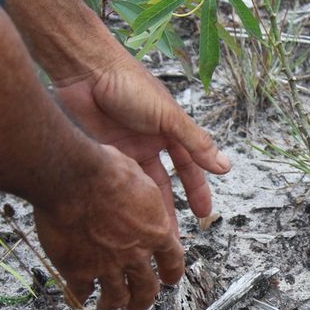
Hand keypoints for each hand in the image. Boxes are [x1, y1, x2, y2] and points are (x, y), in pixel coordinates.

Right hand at [34, 143, 183, 309]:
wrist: (72, 176)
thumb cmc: (104, 168)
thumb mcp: (139, 179)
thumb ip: (144, 200)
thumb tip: (143, 199)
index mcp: (156, 231)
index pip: (172, 261)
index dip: (171, 273)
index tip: (169, 280)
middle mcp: (136, 254)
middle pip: (147, 289)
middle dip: (144, 300)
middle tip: (138, 304)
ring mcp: (108, 266)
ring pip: (117, 298)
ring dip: (114, 304)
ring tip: (108, 306)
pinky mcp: (79, 270)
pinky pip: (81, 293)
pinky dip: (79, 298)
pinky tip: (76, 299)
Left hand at [54, 55, 230, 234]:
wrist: (84, 71)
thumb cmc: (128, 84)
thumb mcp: (169, 117)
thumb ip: (196, 143)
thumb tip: (225, 166)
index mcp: (168, 131)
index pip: (188, 166)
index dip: (197, 189)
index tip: (204, 213)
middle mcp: (147, 142)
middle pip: (163, 183)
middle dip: (168, 209)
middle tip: (173, 238)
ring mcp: (124, 150)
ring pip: (139, 188)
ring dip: (145, 210)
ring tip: (150, 236)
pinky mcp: (103, 154)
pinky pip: (117, 182)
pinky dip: (123, 199)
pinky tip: (127, 218)